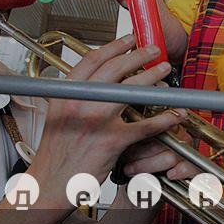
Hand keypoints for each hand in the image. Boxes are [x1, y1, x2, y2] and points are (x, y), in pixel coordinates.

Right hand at [28, 34, 183, 207]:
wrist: (50, 183)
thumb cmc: (55, 153)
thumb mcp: (58, 115)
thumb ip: (76, 96)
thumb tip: (95, 82)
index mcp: (66, 93)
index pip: (92, 59)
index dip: (114, 46)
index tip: (129, 39)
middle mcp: (80, 102)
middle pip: (115, 68)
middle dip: (139, 55)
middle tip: (153, 51)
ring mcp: (97, 120)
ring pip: (132, 90)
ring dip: (153, 78)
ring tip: (165, 72)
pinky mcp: (111, 141)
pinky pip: (145, 125)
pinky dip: (164, 119)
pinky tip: (174, 114)